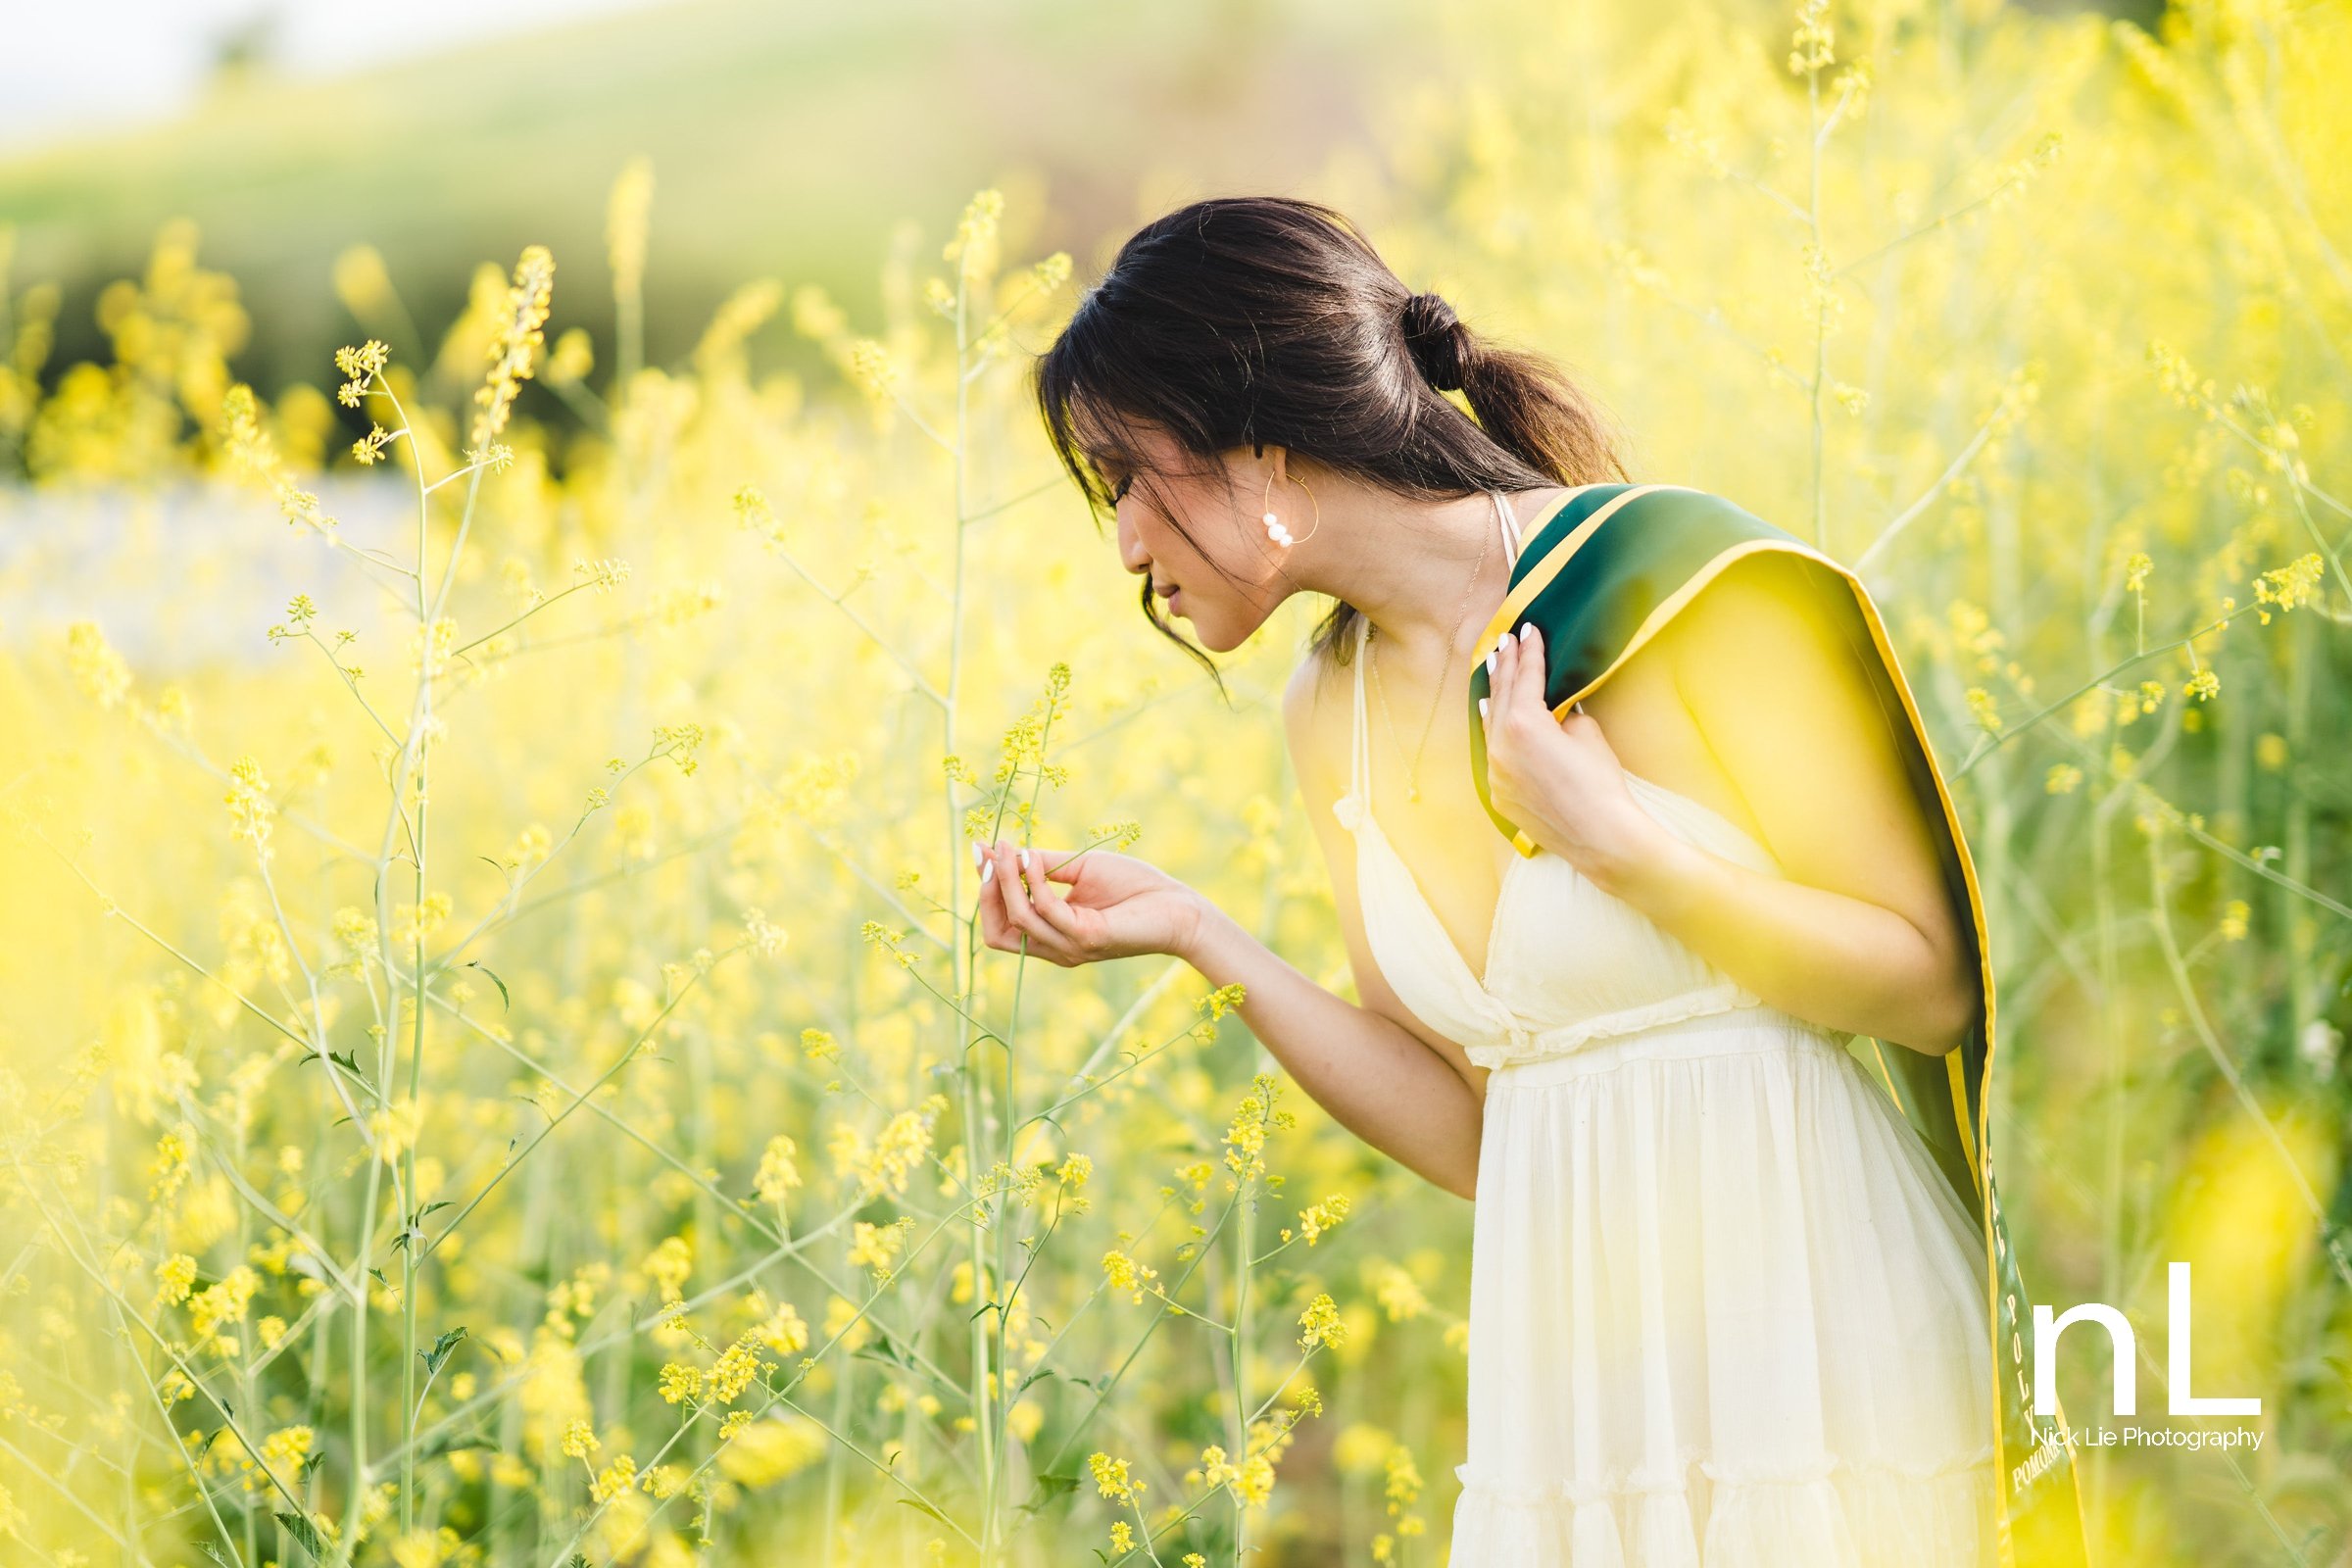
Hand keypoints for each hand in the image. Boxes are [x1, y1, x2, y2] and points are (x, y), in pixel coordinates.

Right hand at [972, 839, 1205, 965]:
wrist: (1179, 906)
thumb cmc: (1135, 887)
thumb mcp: (1079, 869)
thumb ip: (1043, 865)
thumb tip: (1004, 851)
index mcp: (1052, 935)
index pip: (1001, 924)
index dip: (986, 890)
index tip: (981, 851)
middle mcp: (1056, 948)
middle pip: (998, 932)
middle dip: (987, 892)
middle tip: (990, 854)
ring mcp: (1070, 947)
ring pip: (1018, 919)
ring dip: (1006, 880)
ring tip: (1008, 848)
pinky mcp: (1087, 938)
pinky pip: (1046, 910)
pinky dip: (1034, 882)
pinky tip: (1033, 858)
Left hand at [1478, 623, 1670, 888]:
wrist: (1599, 835)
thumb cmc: (1599, 782)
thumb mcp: (1586, 734)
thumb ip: (1563, 713)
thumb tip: (1554, 709)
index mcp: (1523, 723)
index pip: (1527, 678)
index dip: (1530, 652)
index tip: (1529, 630)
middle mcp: (1500, 745)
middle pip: (1502, 695)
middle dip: (1507, 666)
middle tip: (1506, 641)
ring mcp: (1495, 771)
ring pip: (1490, 723)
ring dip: (1494, 693)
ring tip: (1495, 667)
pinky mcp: (1498, 793)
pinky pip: (1491, 752)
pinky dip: (1492, 729)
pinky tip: (1490, 715)